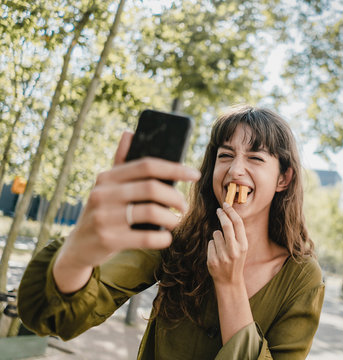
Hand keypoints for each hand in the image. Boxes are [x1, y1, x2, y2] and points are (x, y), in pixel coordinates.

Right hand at [53, 131, 199, 292]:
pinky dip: (162, 238)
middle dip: (175, 197)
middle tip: (183, 206)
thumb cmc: (103, 213)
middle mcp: (103, 194)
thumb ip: (120, 163)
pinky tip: (165, 237)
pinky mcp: (108, 240)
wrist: (78, 247)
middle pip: (152, 188)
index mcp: (107, 177)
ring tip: (175, 221)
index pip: (147, 165)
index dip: (175, 168)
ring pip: (152, 212)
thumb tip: (130, 132)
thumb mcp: (107, 187)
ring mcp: (104, 217)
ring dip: (171, 219)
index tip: (194, 174)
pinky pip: (146, 238)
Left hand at [207, 202, 247, 286]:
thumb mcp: (241, 248)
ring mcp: (223, 256)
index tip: (226, 205)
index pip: (238, 223)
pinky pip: (210, 243)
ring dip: (217, 236)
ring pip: (216, 234)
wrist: (229, 280)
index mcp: (243, 245)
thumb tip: (229, 214)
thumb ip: (237, 234)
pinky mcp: (213, 260)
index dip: (231, 212)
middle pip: (226, 225)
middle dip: (222, 214)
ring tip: (221, 247)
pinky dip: (212, 246)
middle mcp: (234, 250)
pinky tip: (216, 254)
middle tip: (219, 210)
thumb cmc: (235, 260)